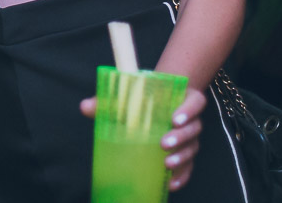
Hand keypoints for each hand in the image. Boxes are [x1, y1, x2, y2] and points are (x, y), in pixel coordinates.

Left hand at [80, 86, 206, 190]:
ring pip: (192, 148)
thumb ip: (107, 100)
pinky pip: (189, 167)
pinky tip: (171, 183)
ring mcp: (189, 138)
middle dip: (180, 137)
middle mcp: (190, 119)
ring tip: (166, 163)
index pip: (196, 102)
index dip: (189, 110)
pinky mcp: (185, 154)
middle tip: (163, 143)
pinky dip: (182, 175)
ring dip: (181, 157)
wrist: (152, 106)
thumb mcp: (125, 97)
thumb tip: (85, 107)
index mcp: (182, 98)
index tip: (174, 118)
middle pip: (194, 128)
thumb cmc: (139, 99)